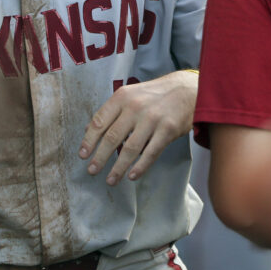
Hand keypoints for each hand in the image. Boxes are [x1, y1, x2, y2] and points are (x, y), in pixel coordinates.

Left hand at [79, 70, 197, 185]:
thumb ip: (110, 111)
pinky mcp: (167, 130)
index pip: (99, 121)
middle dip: (100, 157)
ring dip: (118, 167)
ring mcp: (152, 119)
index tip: (83, 155)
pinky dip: (140, 167)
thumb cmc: (155, 94)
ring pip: (130, 148)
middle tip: (92, 171)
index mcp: (122, 97)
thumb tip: (87, 129)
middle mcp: (135, 107)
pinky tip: (132, 176)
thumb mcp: (130, 94)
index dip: (89, 140)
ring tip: (110, 180)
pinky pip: (150, 153)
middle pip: (112, 137)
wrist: (187, 89)